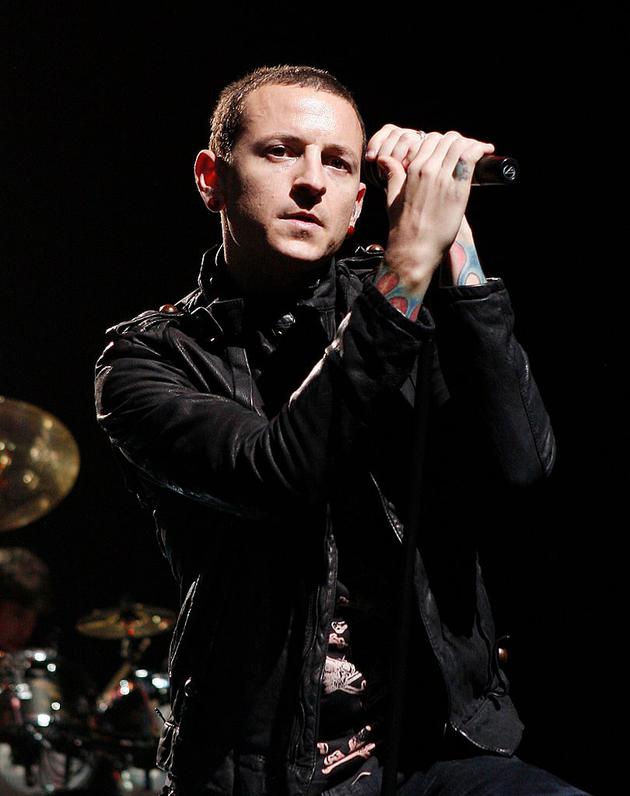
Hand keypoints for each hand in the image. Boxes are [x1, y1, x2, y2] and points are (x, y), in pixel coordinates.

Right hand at [366, 125, 493, 296]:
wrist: (414, 248)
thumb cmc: (403, 228)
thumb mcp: (392, 197)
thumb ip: (393, 175)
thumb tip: (384, 159)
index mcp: (413, 170)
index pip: (431, 139)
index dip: (442, 141)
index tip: (450, 149)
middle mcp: (428, 170)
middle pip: (448, 139)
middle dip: (458, 141)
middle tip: (466, 149)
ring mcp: (444, 179)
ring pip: (460, 145)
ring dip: (471, 143)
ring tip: (479, 149)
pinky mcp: (458, 190)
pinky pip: (470, 158)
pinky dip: (480, 149)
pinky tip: (486, 150)